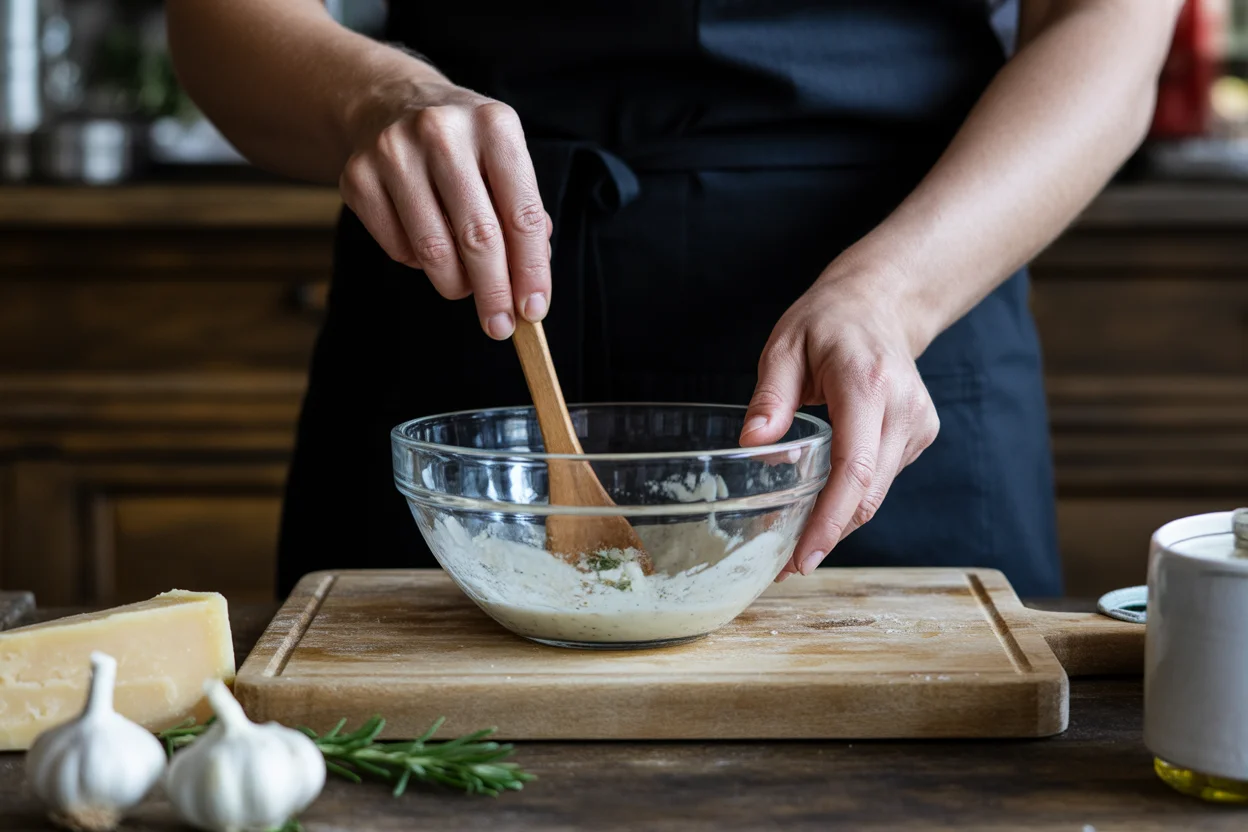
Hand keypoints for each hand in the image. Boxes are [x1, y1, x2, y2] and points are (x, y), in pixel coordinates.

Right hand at [339, 82, 551, 339]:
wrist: (392, 102)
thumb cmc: (464, 145)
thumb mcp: (504, 161)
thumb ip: (523, 216)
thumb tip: (529, 283)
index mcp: (494, 125)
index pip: (521, 215)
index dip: (531, 271)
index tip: (534, 310)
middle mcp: (443, 132)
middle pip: (478, 237)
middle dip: (493, 292)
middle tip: (499, 325)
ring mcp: (394, 151)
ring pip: (433, 250)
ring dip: (454, 284)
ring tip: (463, 285)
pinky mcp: (357, 175)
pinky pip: (397, 247)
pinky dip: (417, 263)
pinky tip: (426, 247)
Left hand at [739, 267, 940, 580]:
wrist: (881, 304)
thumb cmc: (827, 323)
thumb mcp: (784, 346)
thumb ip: (771, 396)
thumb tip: (752, 443)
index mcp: (867, 384)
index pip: (854, 467)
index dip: (830, 520)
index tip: (803, 556)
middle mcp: (903, 408)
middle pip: (869, 493)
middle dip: (828, 534)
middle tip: (786, 565)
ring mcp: (918, 424)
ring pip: (877, 493)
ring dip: (839, 521)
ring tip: (797, 540)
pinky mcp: (920, 435)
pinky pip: (882, 479)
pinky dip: (853, 497)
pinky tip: (823, 501)